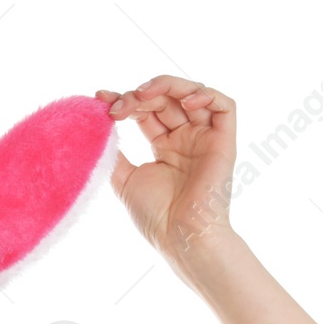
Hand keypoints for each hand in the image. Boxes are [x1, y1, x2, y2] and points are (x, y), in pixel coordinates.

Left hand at [95, 76, 237, 258]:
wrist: (181, 237)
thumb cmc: (156, 216)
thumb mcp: (125, 179)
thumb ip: (114, 154)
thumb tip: (98, 128)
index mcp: (165, 147)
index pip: (146, 111)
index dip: (125, 100)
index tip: (101, 96)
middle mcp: (186, 139)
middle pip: (165, 98)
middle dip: (139, 95)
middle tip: (118, 106)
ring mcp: (205, 138)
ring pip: (192, 93)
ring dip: (166, 86)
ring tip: (142, 95)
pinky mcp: (224, 141)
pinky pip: (224, 106)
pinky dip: (205, 94)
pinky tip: (184, 101)